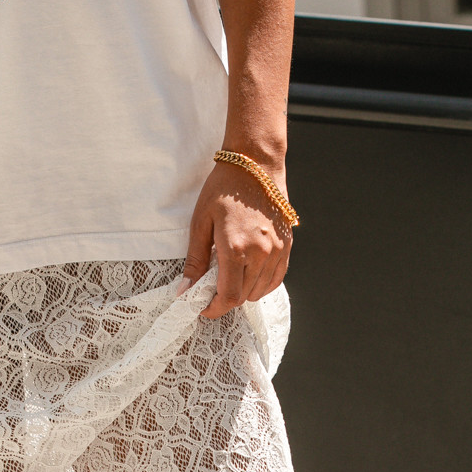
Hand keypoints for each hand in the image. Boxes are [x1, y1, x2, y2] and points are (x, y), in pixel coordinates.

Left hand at [181, 157, 292, 320]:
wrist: (256, 163)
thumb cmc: (223, 189)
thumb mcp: (201, 223)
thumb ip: (195, 261)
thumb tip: (185, 291)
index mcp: (236, 249)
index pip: (228, 297)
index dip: (214, 308)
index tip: (203, 306)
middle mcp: (260, 253)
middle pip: (243, 297)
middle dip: (225, 300)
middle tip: (212, 289)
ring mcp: (277, 251)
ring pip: (259, 292)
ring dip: (243, 292)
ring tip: (230, 276)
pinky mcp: (287, 246)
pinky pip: (275, 280)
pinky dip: (261, 285)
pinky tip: (249, 274)